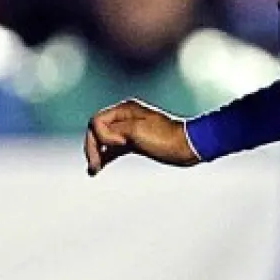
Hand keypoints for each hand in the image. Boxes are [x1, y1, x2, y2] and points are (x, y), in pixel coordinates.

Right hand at [84, 99, 198, 175]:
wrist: (186, 148)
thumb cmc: (165, 138)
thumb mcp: (136, 130)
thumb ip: (114, 129)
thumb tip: (101, 132)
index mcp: (126, 109)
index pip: (97, 121)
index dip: (100, 136)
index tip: (117, 145)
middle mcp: (126, 117)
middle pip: (98, 131)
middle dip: (93, 148)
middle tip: (94, 165)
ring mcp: (130, 130)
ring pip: (104, 141)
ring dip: (96, 154)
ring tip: (93, 170)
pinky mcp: (135, 142)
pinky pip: (113, 148)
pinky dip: (106, 156)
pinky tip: (100, 167)